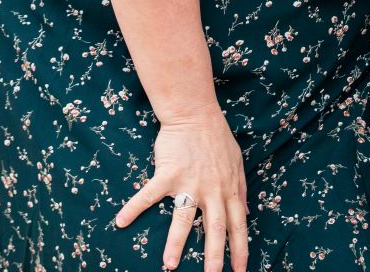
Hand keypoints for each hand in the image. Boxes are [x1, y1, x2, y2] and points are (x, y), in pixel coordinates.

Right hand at [114, 110, 249, 271]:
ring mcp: (190, 182)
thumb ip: (240, 189)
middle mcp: (212, 189)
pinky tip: (122, 222)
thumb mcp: (236, 163)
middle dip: (214, 255)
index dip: (240, 248)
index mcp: (229, 189)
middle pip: (215, 227)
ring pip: (184, 217)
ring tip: (170, 265)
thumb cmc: (216, 138)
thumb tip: (247, 211)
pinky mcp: (168, 173)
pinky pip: (149, 195)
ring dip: (177, 242)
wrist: (195, 113)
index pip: (238, 224)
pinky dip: (134, 208)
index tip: (241, 269)